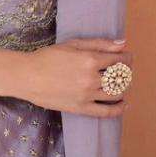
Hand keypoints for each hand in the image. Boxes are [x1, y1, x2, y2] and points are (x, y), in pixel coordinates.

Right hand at [14, 37, 132, 116]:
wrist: (27, 77)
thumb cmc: (48, 57)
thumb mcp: (73, 44)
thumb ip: (100, 43)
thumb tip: (123, 44)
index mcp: (90, 60)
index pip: (120, 60)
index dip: (128, 58)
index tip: (127, 57)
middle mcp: (91, 78)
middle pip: (121, 77)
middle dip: (126, 72)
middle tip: (123, 70)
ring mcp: (87, 95)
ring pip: (116, 93)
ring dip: (123, 88)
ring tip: (120, 84)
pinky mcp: (81, 108)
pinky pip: (106, 112)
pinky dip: (119, 109)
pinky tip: (123, 104)